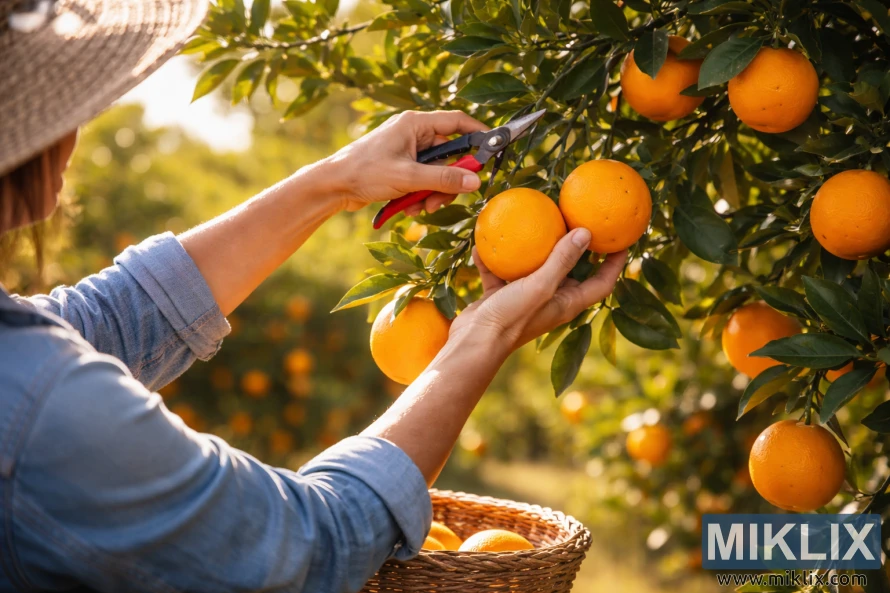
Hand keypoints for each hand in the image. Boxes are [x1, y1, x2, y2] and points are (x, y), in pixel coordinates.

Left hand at [322, 110, 487, 212]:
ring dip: (433, 192)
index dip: (478, 133)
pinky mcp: (401, 168)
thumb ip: (443, 178)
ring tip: (419, 207)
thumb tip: (474, 181)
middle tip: (444, 197)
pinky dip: (420, 195)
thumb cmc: (364, 172)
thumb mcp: (408, 177)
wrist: (333, 186)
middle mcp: (413, 134)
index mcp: (415, 124)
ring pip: (437, 172)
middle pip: (449, 154)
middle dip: (448, 179)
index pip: (457, 122)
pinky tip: (407, 207)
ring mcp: (407, 152)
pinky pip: (423, 181)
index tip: (493, 148)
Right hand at [449, 228, 626, 350]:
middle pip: (570, 271)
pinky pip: (500, 273)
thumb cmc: (512, 318)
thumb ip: (562, 260)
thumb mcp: (540, 285)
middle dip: (575, 247)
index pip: (602, 282)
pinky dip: (493, 260)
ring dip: (532, 249)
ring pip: (533, 268)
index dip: (615, 263)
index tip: (623, 240)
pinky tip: (482, 243)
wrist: (473, 343)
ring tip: (533, 223)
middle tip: (577, 220)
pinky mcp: (501, 297)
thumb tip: (586, 232)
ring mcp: (525, 298)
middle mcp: (550, 300)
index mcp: (567, 302)